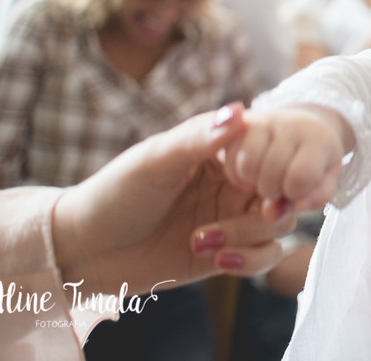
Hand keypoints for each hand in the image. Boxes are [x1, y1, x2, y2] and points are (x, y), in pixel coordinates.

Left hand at [51, 103, 295, 295]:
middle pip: (285, 188)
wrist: (85, 251)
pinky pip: (265, 256)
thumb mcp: (156, 161)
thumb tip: (240, 111)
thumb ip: (200, 139)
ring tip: (204, 239)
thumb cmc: (114, 195)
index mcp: (221, 149)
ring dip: (250, 234)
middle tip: (261, 211)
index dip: (275, 163)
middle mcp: (234, 181)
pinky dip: (250, 260)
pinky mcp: (230, 251)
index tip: (256, 179)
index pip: (272, 147)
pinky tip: (217, 259)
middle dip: (275, 205)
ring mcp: (233, 216)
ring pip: (280, 224)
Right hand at [224, 104, 352, 212]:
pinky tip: (249, 175)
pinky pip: (229, 154)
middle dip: (273, 190)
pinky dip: (235, 173)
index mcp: (318, 140)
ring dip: (252, 182)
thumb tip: (296, 207)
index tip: (296, 189)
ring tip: (263, 181)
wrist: (305, 127)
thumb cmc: (316, 160)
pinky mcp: (241, 123)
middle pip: (271, 171)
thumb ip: (316, 198)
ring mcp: (265, 121)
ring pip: (247, 164)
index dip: (294, 192)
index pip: (300, 177)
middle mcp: (291, 125)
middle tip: (279, 187)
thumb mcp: (326, 180)